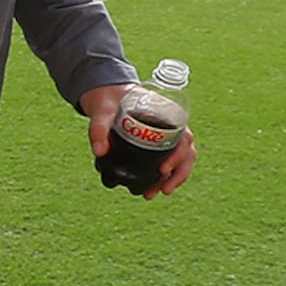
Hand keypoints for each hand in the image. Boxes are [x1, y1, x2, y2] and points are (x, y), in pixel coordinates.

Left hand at [83, 87, 197, 197]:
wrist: (106, 92)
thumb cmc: (108, 98)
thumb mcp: (102, 110)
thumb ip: (99, 128)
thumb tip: (99, 152)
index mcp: (167, 113)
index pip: (184, 137)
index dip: (179, 155)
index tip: (163, 169)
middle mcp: (172, 124)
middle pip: (187, 152)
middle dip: (178, 173)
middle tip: (163, 190)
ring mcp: (167, 134)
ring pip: (181, 158)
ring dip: (174, 177)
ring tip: (158, 193)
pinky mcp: (158, 141)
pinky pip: (169, 158)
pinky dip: (166, 174)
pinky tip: (155, 187)